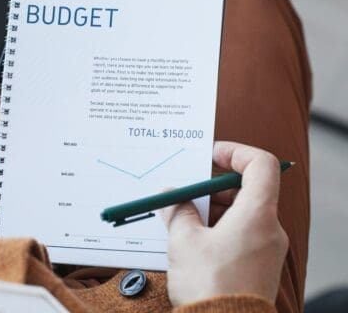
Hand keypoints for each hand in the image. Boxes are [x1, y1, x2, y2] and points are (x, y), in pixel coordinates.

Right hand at [161, 141, 288, 305]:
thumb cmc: (209, 286)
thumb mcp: (184, 241)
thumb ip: (178, 210)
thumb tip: (171, 195)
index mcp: (257, 215)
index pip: (260, 164)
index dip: (235, 152)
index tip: (211, 155)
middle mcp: (268, 228)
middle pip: (247, 188)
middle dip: (213, 185)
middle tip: (185, 191)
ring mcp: (266, 248)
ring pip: (242, 212)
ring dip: (213, 208)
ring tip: (182, 218)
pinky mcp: (258, 264)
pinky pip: (241, 232)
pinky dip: (219, 227)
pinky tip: (193, 238)